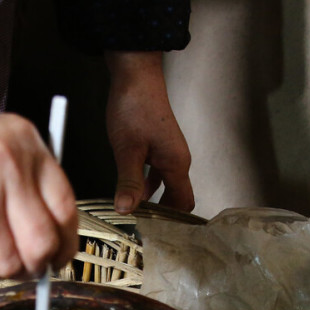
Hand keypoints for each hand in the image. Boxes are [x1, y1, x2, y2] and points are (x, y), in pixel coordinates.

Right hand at [0, 17, 77, 278]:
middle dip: (34, 266)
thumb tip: (48, 244)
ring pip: (8, 263)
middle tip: (20, 267)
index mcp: (28, 144)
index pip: (67, 210)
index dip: (65, 244)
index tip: (56, 258)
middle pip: (43, 245)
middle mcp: (9, 165)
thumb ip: (25, 180)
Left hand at [105, 51, 193, 214]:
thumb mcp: (127, 150)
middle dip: (161, 214)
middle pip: (176, 197)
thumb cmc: (134, 107)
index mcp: (176, 164)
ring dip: (150, 200)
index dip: (173, 222)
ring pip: (164, 186)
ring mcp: (168, 152)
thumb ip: (129, 182)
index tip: (156, 235)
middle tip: (143, 230)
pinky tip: (129, 188)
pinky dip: (145, 185)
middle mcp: (177, 160)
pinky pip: (156, 173)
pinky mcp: (158, 145)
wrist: (135, 74)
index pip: (183, 204)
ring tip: (133, 214)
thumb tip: (127, 210)